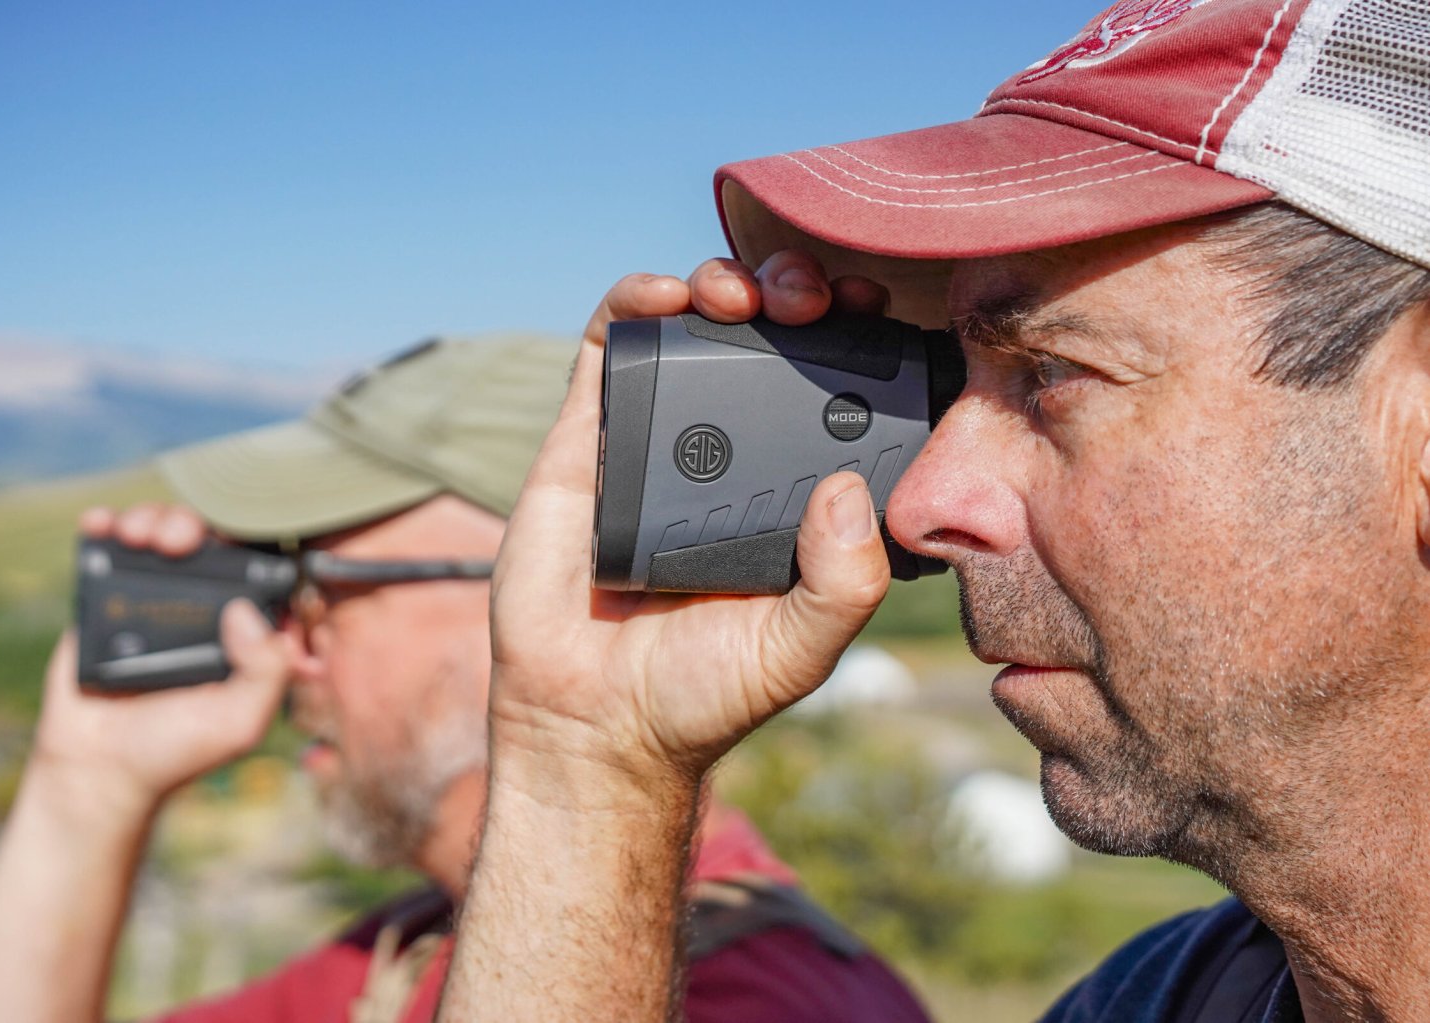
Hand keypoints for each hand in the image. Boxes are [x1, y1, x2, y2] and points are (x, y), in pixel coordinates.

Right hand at [30, 504, 299, 814]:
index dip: (249, 543)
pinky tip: (101, 524)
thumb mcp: (240, 722)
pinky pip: (107, 551)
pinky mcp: (105, 602)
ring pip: (160, 536)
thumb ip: (266, 672)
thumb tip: (246, 612)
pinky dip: (104, 527)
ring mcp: (152, 601)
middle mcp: (201, 609)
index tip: (231, 544)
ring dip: (152, 519)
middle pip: (205, 541)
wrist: (96, 770)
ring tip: (138, 536)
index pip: (255, 569)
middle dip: (191, 525)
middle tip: (175, 542)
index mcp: (240, 632)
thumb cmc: (175, 751)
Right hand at [488, 251, 894, 791]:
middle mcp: (726, 454)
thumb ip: (844, 583)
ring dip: (726, 283)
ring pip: (694, 327)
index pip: (833, 389)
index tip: (882, 314)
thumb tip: (845, 489)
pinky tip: (667, 296)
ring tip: (748, 297)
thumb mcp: (800, 648)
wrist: (590, 723)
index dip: (859, 340)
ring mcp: (656, 439)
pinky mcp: (587, 437)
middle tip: (813, 298)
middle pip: (769, 340)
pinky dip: (637, 300)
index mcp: (786, 491)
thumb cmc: (701, 693)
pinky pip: (609, 346)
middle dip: (797, 295)